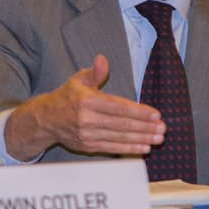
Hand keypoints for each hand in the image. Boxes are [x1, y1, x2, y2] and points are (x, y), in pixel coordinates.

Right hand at [4, 54, 165, 160]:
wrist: (46, 120)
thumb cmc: (67, 97)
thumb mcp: (79, 80)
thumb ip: (95, 72)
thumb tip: (103, 60)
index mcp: (87, 100)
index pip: (118, 107)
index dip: (139, 111)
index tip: (156, 114)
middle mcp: (87, 119)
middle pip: (122, 124)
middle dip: (145, 127)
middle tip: (162, 128)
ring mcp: (87, 134)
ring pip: (119, 137)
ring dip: (141, 139)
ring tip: (158, 138)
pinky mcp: (88, 146)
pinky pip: (112, 148)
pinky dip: (129, 148)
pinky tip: (143, 147)